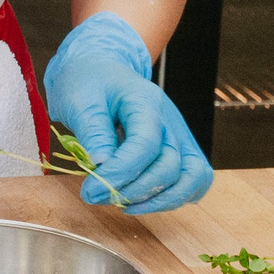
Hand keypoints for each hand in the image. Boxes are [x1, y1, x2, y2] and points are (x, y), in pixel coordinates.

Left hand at [43, 12, 211, 214]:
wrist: (100, 69)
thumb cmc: (88, 82)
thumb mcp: (79, 100)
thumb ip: (93, 132)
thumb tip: (103, 165)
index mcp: (145, 101)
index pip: (145, 145)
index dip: (120, 173)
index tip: (90, 190)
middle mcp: (170, 120)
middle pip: (170, 166)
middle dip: (133, 190)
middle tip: (96, 196)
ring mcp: (179, 135)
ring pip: (191, 177)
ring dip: (159, 200)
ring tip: (122, 204)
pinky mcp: (180, 149)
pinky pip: (194, 179)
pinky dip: (175, 196)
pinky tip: (142, 200)